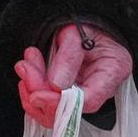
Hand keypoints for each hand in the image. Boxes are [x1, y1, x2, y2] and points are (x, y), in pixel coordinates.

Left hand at [12, 22, 132, 128]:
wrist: (85, 24)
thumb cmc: (87, 25)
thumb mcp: (77, 32)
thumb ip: (68, 57)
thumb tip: (57, 85)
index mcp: (111, 72)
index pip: (88, 101)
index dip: (59, 103)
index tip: (36, 94)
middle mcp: (100, 90)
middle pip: (66, 110)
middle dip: (39, 91)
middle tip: (26, 66)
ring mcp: (83, 95)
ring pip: (52, 112)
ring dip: (31, 89)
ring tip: (26, 64)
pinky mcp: (67, 96)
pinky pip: (45, 106)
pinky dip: (31, 90)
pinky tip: (29, 71)